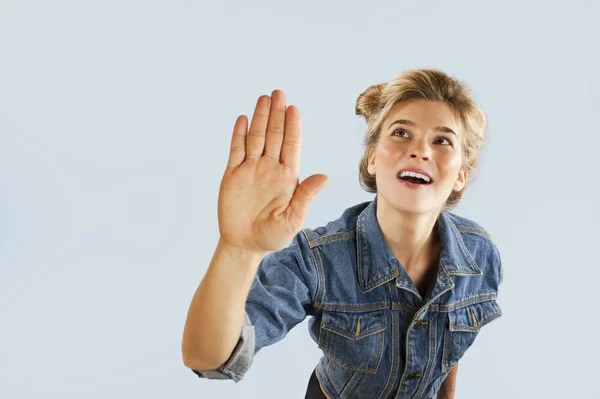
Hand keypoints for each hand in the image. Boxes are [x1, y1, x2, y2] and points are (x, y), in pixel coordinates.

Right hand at [217, 90, 328, 252]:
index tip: (294, 109)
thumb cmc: (273, 236)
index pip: (291, 145)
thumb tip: (324, 177)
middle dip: (276, 114)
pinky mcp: (232, 175)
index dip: (292, 127)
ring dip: (260, 118)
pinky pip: (236, 150)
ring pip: (256, 138)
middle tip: (279, 93)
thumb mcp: (293, 219)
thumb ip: (305, 196)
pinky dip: (239, 134)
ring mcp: (250, 169)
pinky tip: (243, 119)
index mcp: (287, 177)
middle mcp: (270, 168)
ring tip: (264, 98)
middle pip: (274, 136)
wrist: (244, 245)